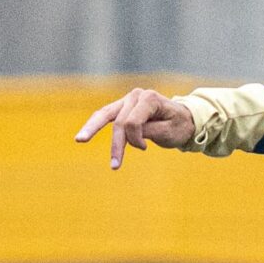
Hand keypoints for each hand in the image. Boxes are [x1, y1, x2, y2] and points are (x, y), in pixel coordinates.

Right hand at [76, 87, 195, 168]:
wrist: (184, 118)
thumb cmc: (179, 126)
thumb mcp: (169, 132)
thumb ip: (149, 131)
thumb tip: (129, 133)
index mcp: (150, 99)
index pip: (133, 121)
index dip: (136, 139)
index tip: (145, 148)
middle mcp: (136, 96)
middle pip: (119, 122)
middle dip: (116, 144)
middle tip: (114, 166)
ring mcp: (127, 100)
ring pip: (105, 114)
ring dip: (92, 129)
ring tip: (79, 140)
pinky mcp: (121, 107)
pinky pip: (105, 115)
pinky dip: (94, 125)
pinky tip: (82, 136)